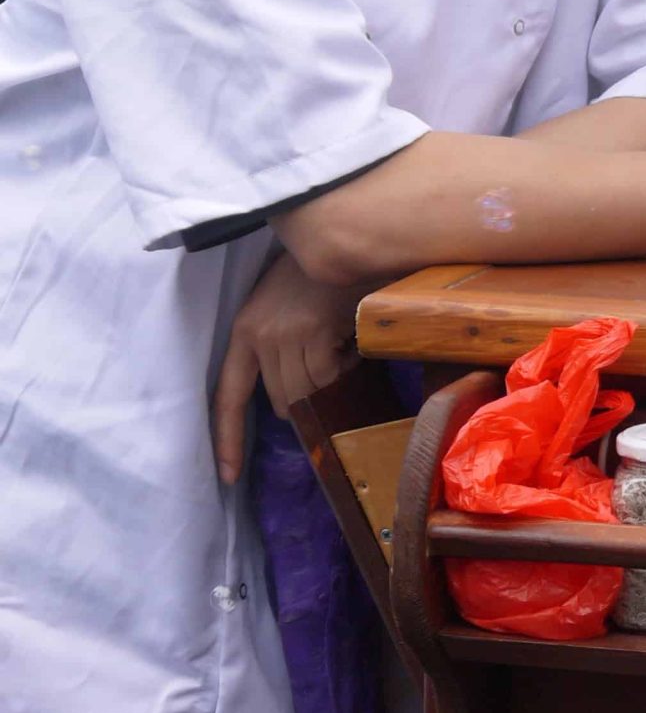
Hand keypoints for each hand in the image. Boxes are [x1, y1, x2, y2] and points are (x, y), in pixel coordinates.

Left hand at [212, 248, 366, 483]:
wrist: (337, 236)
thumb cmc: (311, 274)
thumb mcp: (281, 310)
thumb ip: (278, 349)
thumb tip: (293, 400)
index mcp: (244, 333)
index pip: (227, 396)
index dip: (227, 439)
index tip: (227, 476)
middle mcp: (259, 336)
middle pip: (281, 401)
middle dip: (307, 399)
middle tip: (329, 370)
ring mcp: (286, 334)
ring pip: (309, 391)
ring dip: (331, 381)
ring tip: (341, 351)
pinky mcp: (314, 331)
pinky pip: (332, 373)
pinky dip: (346, 367)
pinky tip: (350, 344)